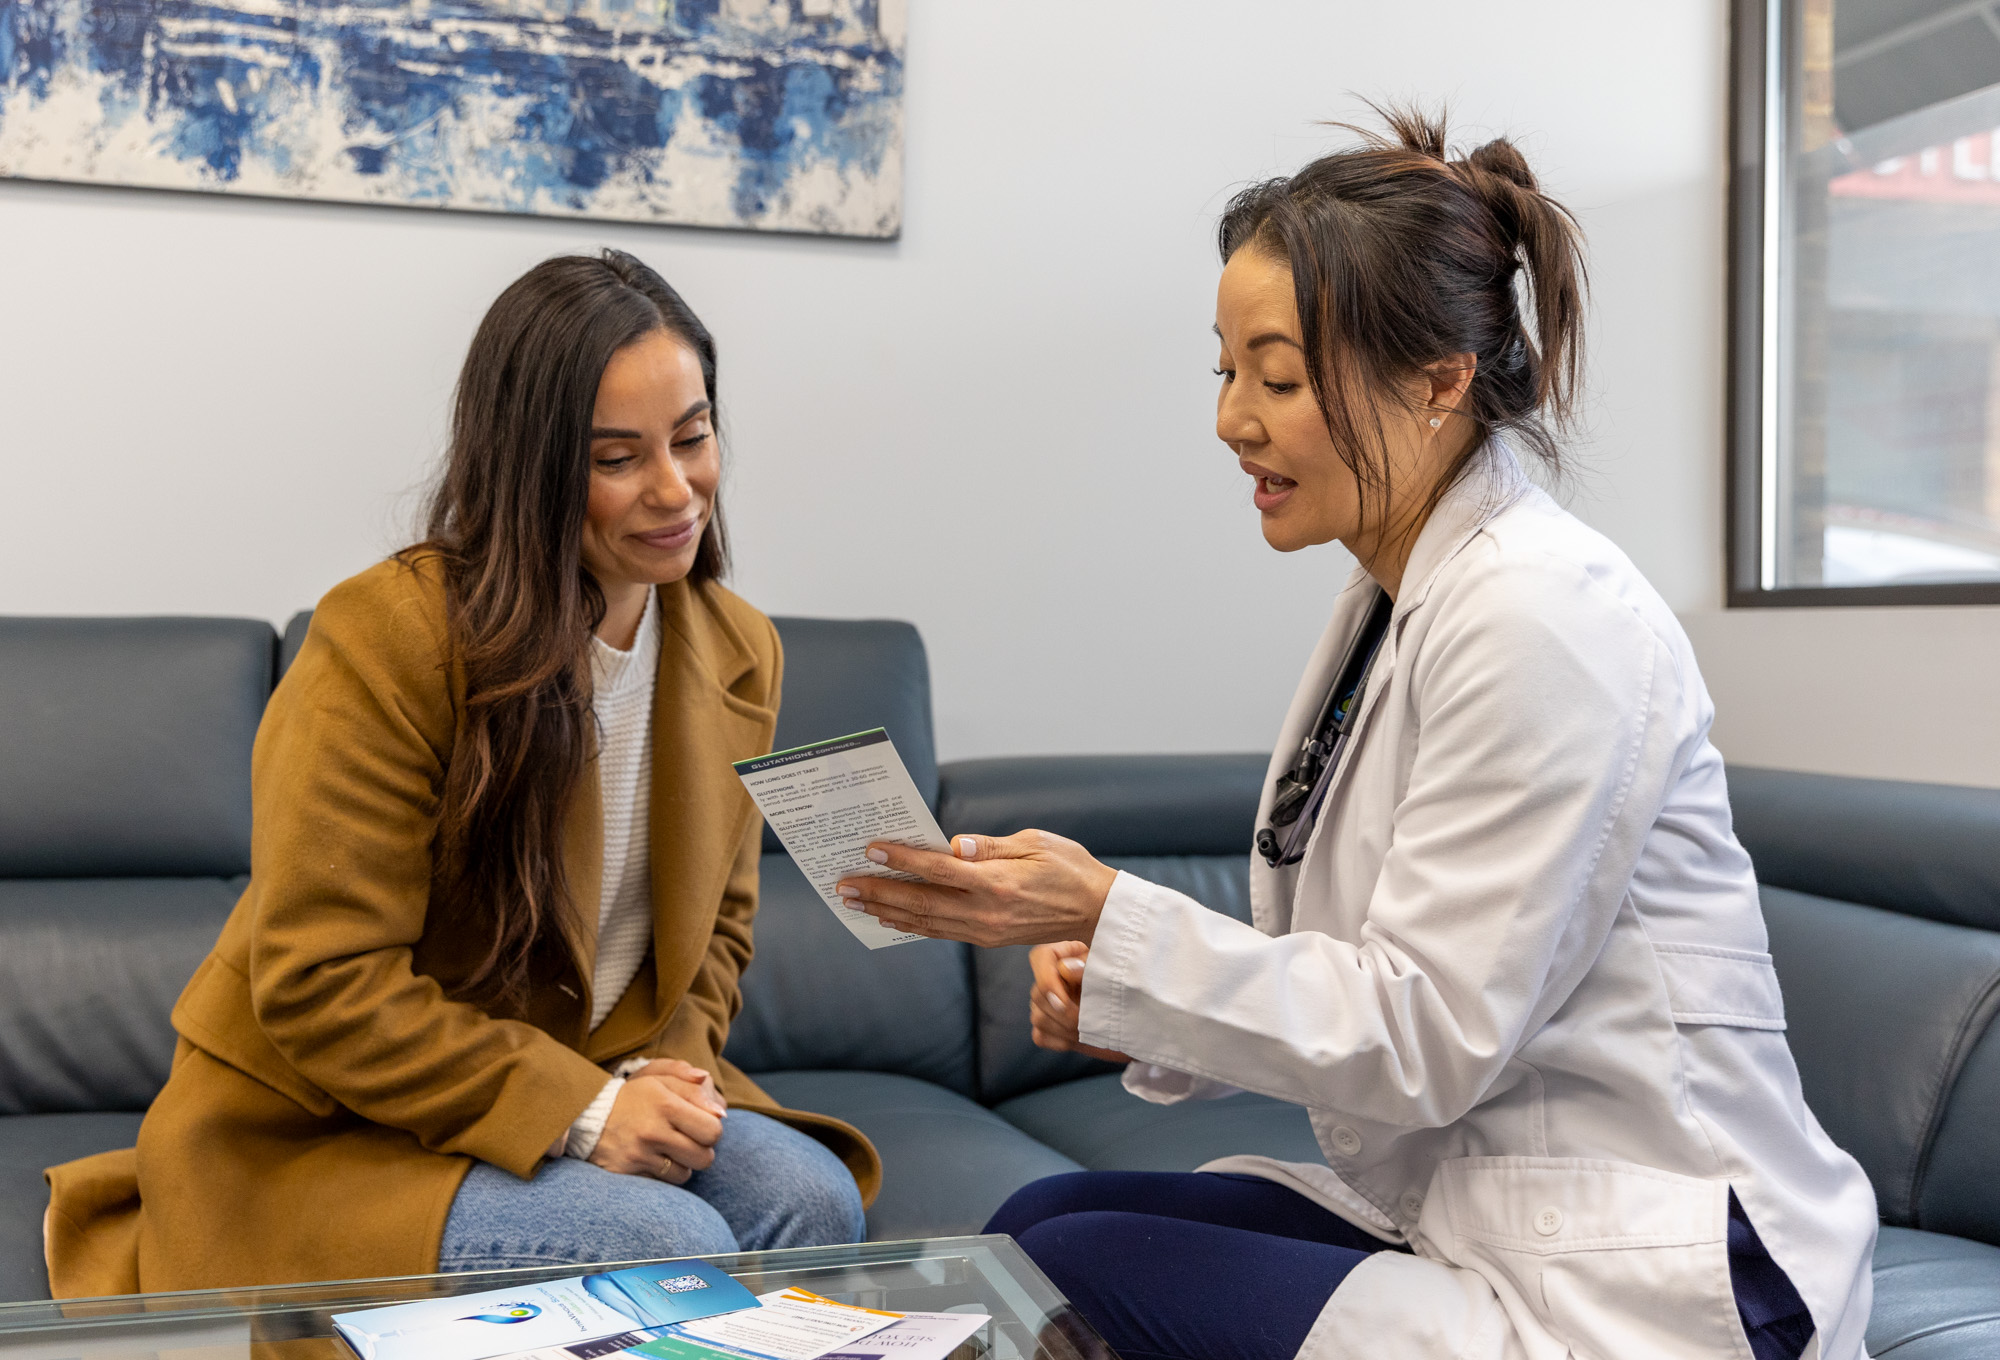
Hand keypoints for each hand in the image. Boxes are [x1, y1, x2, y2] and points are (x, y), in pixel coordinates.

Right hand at [588, 1062, 727, 1181]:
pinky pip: (662, 1184)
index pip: (713, 1130)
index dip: (712, 1129)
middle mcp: (653, 1131)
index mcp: (665, 1104)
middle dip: (701, 1150)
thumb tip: (721, 1111)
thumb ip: (692, 1086)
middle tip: (687, 1140)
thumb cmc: (632, 1096)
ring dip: (683, 1164)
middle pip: (704, 1157)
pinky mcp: (628, 1174)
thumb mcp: (659, 1078)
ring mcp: (639, 1156)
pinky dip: (663, 1175)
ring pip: (685, 1174)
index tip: (700, 1125)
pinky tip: (653, 1160)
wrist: (586, 1116)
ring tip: (669, 1149)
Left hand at [835, 831, 1117, 947]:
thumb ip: (991, 845)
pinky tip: (890, 919)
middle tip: (844, 884)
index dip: (902, 860)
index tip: (872, 849)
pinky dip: (912, 926)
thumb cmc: (1070, 868)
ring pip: (925, 922)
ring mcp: (985, 931)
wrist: (1097, 913)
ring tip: (856, 901)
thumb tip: (952, 844)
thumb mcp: (1036, 842)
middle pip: (921, 902)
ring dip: (887, 911)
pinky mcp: (987, 940)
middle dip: (879, 892)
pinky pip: (941, 932)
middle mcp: (986, 911)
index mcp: (997, 882)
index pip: (938, 869)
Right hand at [1029, 942, 1132, 1062]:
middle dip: (1064, 1013)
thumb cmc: (1122, 991)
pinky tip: (1079, 1038)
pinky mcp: (1044, 1028)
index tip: (1062, 1000)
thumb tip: (1065, 968)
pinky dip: (1061, 1041)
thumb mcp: (1112, 975)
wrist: (1131, 1021)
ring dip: (1066, 1029)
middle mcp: (1050, 979)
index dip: (1046, 979)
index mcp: (1065, 956)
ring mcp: (1043, 1004)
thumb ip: (1088, 969)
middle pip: (1038, 993)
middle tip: (1087, 1020)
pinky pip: (1040, 1036)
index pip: (1041, 957)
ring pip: (1038, 1018)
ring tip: (1089, 1030)